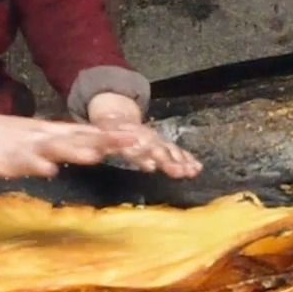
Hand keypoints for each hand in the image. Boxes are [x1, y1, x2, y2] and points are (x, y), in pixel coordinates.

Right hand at [0, 104, 138, 179]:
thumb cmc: (11, 138)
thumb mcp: (44, 138)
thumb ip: (69, 145)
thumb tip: (98, 150)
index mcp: (57, 131)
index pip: (93, 132)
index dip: (118, 137)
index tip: (144, 140)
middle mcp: (48, 135)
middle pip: (82, 137)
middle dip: (108, 141)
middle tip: (134, 143)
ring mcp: (29, 146)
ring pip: (56, 148)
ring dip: (76, 151)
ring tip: (96, 155)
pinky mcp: (10, 158)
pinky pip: (25, 163)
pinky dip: (38, 166)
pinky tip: (48, 171)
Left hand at [86, 93, 203, 178]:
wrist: (119, 119)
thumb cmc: (109, 131)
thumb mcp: (101, 135)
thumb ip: (100, 143)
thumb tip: (96, 152)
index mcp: (129, 137)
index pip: (136, 147)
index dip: (143, 156)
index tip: (151, 165)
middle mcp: (146, 139)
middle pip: (158, 150)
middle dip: (169, 161)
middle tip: (179, 171)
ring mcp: (156, 142)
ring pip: (170, 151)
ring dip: (182, 162)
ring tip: (192, 171)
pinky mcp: (163, 146)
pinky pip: (177, 152)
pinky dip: (187, 160)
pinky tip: (196, 168)